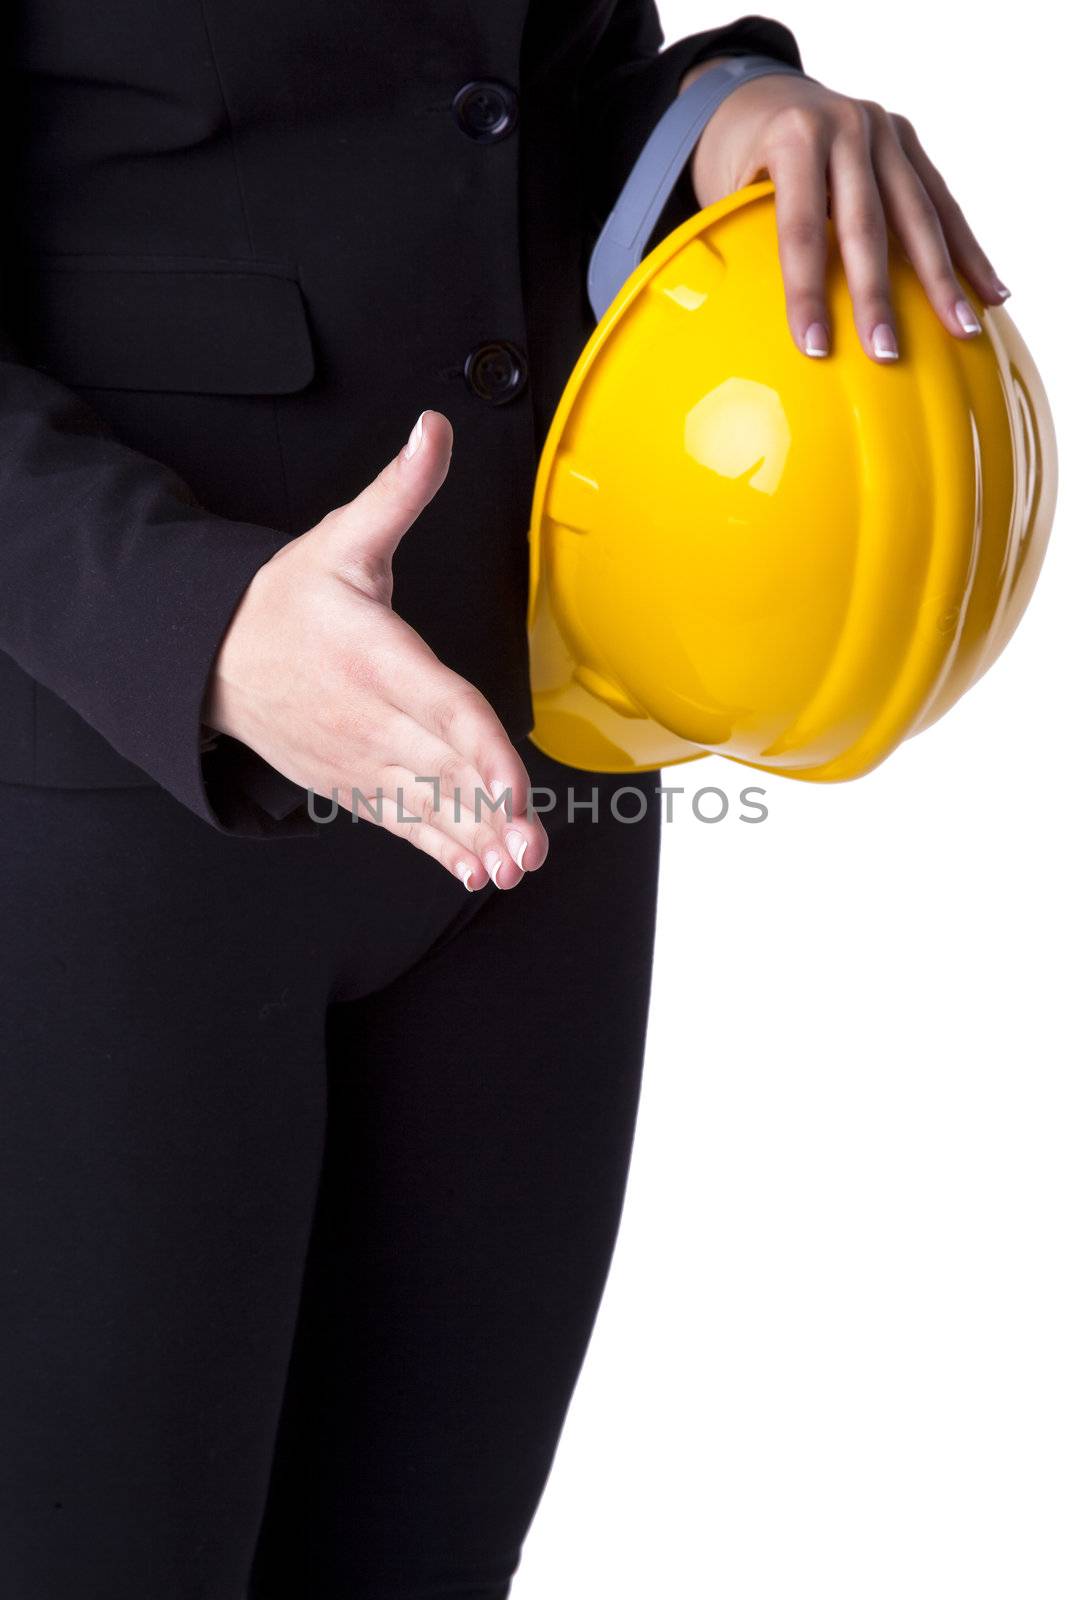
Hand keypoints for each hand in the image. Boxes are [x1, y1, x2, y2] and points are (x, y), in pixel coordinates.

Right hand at [204, 410, 547, 891]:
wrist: (213, 657)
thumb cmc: (286, 600)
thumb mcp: (340, 537)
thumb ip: (398, 491)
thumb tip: (435, 427)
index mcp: (373, 655)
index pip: (440, 705)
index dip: (479, 748)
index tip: (513, 785)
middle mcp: (369, 715)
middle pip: (440, 768)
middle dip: (489, 811)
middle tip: (533, 846)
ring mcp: (360, 757)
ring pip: (426, 806)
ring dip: (472, 841)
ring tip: (514, 868)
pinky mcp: (354, 783)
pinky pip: (403, 823)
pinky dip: (440, 850)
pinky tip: (478, 873)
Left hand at [681, 60, 1009, 362]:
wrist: (766, 96)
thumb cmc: (738, 158)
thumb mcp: (724, 188)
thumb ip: (740, 237)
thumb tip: (740, 323)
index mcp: (795, 137)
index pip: (801, 228)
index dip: (807, 292)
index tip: (817, 347)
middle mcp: (847, 127)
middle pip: (867, 224)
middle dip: (878, 295)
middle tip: (885, 352)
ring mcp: (885, 131)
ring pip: (919, 214)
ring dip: (943, 278)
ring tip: (962, 328)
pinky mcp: (909, 143)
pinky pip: (941, 203)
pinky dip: (965, 250)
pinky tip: (989, 291)